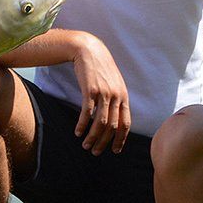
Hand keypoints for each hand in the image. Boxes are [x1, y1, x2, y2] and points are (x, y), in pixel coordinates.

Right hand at [68, 34, 129, 154]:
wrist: (89, 50)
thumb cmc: (100, 68)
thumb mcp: (114, 83)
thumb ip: (116, 98)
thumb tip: (115, 116)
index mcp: (124, 97)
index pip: (126, 123)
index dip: (120, 139)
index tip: (115, 150)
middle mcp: (116, 96)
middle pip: (112, 126)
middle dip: (104, 142)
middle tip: (95, 152)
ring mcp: (104, 93)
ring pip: (100, 122)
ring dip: (92, 137)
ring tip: (85, 145)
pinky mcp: (90, 90)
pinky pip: (87, 112)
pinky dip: (82, 124)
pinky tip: (77, 131)